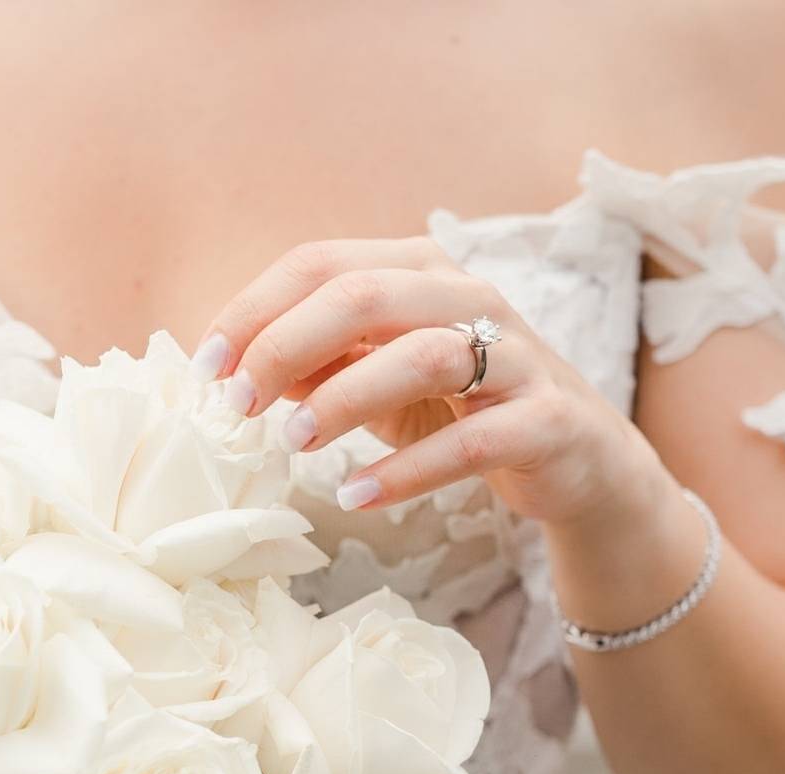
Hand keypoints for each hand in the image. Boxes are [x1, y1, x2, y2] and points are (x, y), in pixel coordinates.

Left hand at [191, 236, 664, 530]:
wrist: (577, 461)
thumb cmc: (464, 410)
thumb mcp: (380, 382)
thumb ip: (319, 365)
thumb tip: (234, 369)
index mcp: (420, 272)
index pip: (321, 265)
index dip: (254, 311)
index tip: (206, 369)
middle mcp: (471, 298)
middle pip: (365, 296)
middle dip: (287, 346)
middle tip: (238, 405)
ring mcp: (514, 357)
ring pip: (422, 356)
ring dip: (344, 399)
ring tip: (293, 443)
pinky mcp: (545, 421)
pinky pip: (471, 441)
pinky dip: (406, 471)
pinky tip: (356, 496)